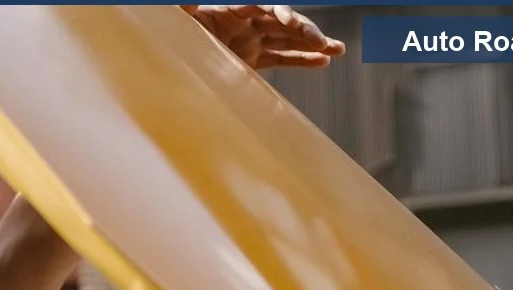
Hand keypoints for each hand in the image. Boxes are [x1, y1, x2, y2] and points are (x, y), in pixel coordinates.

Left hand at [183, 5, 345, 68]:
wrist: (174, 53)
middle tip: (322, 41)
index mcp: (234, 10)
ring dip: (313, 44)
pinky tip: (323, 62)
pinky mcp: (252, 59)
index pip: (263, 6)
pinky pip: (281, 58)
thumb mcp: (181, 19)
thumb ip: (187, 7)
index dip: (277, 11)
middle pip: (283, 23)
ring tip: (338, 49)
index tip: (288, 20)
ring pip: (289, 40)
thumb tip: (184, 2)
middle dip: (304, 31)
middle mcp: (248, 22)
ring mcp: (253, 40)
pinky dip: (302, 60)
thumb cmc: (177, 31)